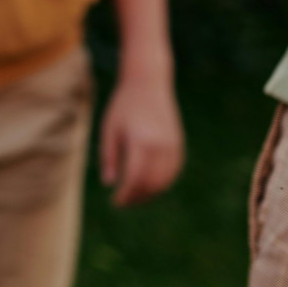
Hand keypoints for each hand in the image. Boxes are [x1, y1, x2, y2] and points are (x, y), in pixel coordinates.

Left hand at [99, 64, 184, 205]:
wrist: (148, 84)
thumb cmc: (123, 106)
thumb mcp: (109, 129)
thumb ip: (109, 157)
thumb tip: (109, 183)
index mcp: (141, 142)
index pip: (135, 179)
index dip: (126, 195)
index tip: (115, 202)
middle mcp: (161, 147)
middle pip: (152, 184)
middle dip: (137, 197)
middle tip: (123, 203)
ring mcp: (173, 146)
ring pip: (165, 180)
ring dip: (150, 193)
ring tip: (134, 197)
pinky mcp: (178, 144)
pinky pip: (173, 171)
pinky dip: (162, 182)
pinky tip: (149, 185)